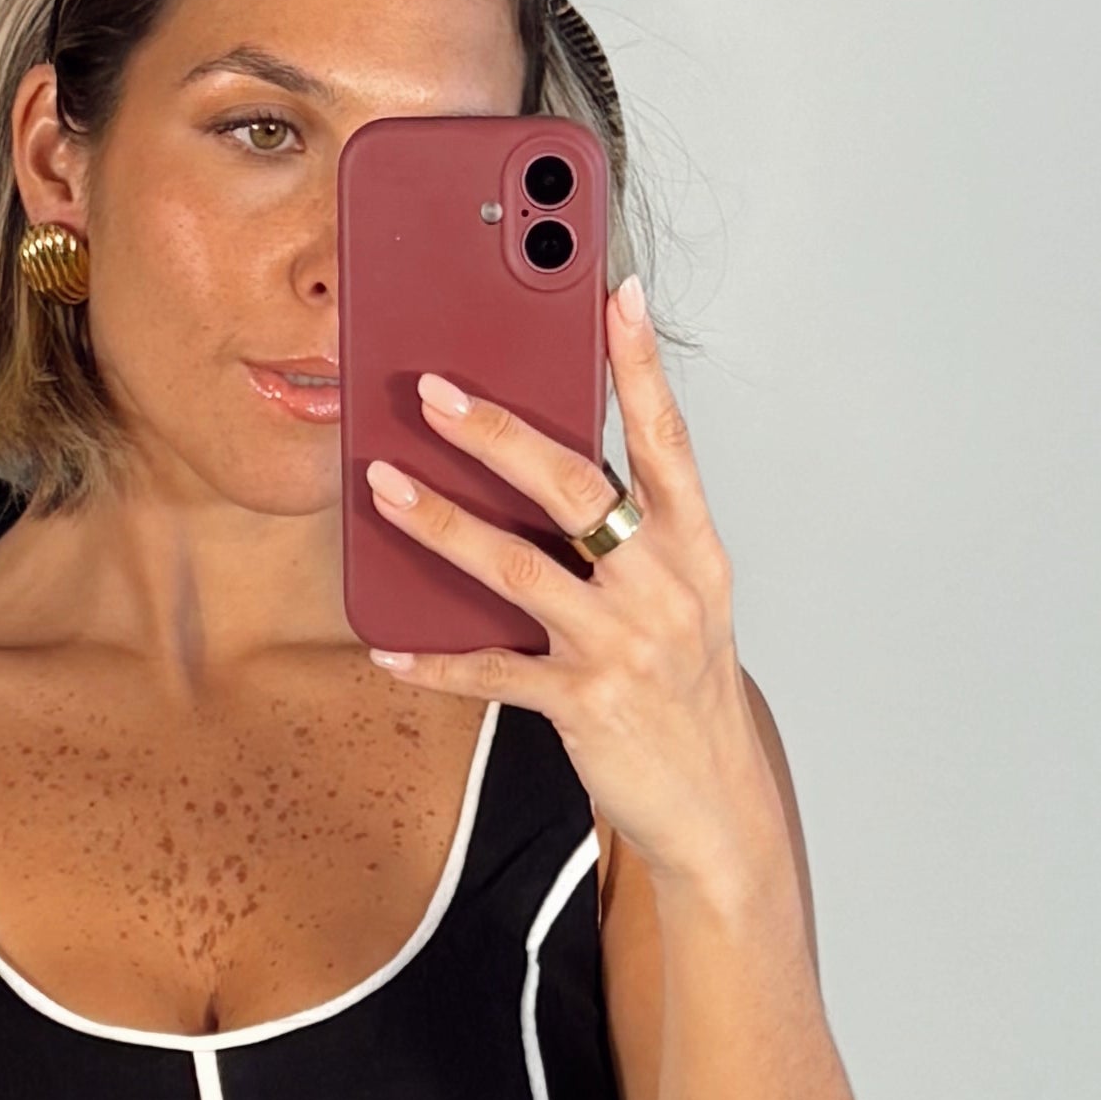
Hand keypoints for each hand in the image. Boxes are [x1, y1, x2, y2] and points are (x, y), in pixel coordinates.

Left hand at [359, 275, 795, 921]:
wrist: (716, 802)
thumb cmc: (686, 689)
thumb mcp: (682, 599)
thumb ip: (629, 536)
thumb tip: (543, 468)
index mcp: (694, 549)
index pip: (668, 439)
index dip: (641, 366)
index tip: (616, 296)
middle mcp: (664, 587)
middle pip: (576, 488)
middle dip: (498, 434)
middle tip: (433, 391)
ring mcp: (623, 645)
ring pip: (518, 568)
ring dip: (441, 524)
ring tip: (384, 486)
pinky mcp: (584, 703)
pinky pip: (491, 672)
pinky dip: (434, 663)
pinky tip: (388, 650)